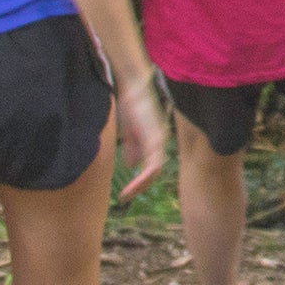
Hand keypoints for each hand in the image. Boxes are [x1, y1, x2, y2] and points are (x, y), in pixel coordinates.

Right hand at [110, 79, 171, 195]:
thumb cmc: (132, 106)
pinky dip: (142, 177)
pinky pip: (152, 164)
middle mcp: (160, 143)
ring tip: (126, 194)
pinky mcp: (154, 139)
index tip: (126, 191)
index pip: (151, 167)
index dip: (140, 181)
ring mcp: (159, 141)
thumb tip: (131, 166)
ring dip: (140, 185)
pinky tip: (131, 183)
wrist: (134, 88)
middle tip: (125, 197)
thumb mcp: (130, 131)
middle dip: (140, 187)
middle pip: (154, 172)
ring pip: (154, 171)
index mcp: (155, 142)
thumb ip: (132, 147)